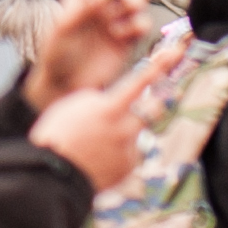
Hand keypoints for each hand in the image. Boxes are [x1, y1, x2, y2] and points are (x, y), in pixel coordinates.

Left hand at [28, 0, 150, 101]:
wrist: (66, 88)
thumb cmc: (54, 58)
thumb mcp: (59, 32)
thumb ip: (78, 11)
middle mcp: (99, 3)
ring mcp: (114, 19)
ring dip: (135, 0)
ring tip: (127, 10)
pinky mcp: (126, 37)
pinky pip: (141, 22)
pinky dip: (137, 25)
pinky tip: (125, 33)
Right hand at [29, 44, 175, 197]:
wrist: (52, 175)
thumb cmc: (57, 135)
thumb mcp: (73, 105)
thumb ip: (99, 99)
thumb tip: (117, 102)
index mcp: (109, 108)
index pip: (140, 82)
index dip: (159, 65)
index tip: (175, 52)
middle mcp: (125, 128)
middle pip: (153, 109)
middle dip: (156, 103)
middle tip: (153, 101)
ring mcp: (129, 150)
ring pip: (136, 133)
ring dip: (124, 133)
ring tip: (97, 142)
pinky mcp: (128, 167)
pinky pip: (129, 153)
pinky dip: (117, 152)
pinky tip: (98, 157)